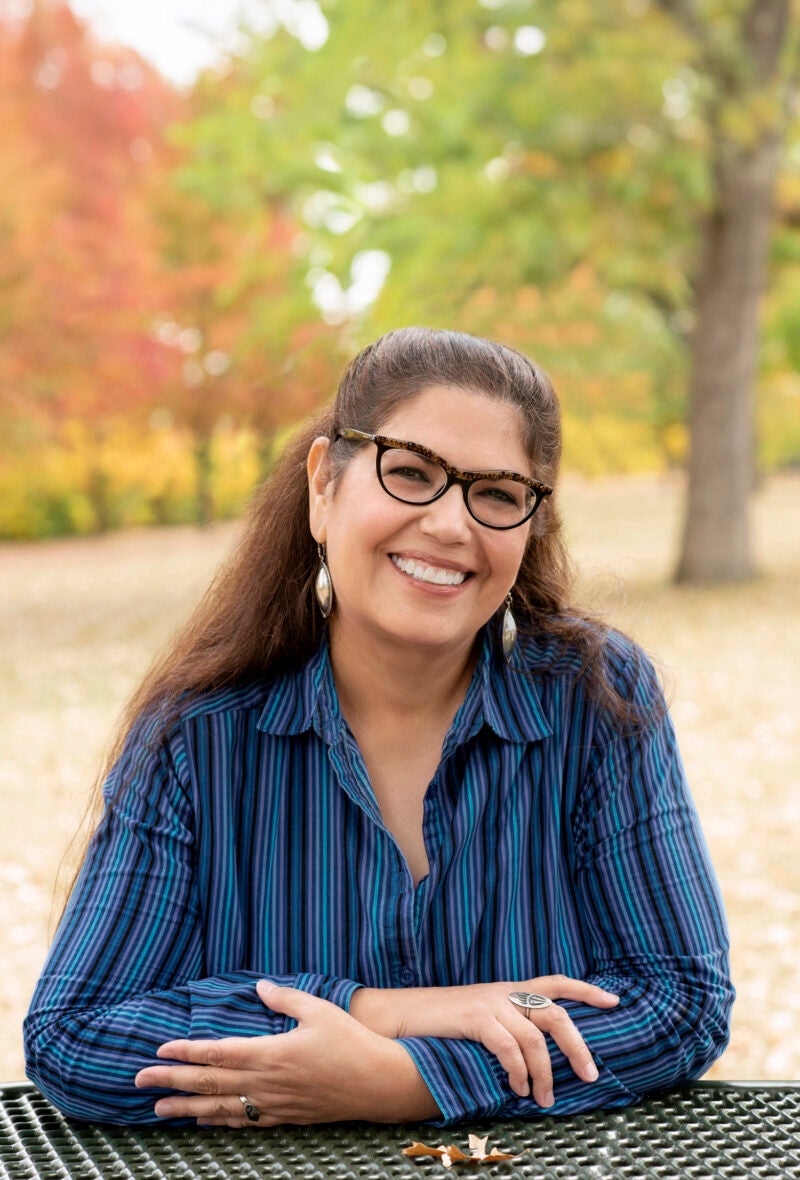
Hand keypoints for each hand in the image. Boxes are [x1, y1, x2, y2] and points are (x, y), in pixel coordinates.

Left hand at [134, 981, 438, 1126]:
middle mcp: (265, 1083)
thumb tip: (259, 986)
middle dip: (171, 1081)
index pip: (217, 1054)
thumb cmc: (351, 1042)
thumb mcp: (318, 1010)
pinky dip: (218, 1121)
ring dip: (186, 1107)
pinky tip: (203, 1120)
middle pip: (209, 1084)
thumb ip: (285, 998)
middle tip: (138, 1082)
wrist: (378, 1083)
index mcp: (270, 1053)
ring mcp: (273, 1104)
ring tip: (159, 1109)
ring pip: (220, 1109)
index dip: (186, 1051)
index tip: (159, 1049)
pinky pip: (243, 1122)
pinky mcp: (285, 1117)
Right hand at [350, 975, 618, 1107]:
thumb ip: (507, 1027)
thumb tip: (536, 1058)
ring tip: (544, 1099)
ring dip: (545, 1074)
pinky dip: (518, 1071)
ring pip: (535, 1038)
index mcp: (509, 990)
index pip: (556, 982)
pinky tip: (517, 1088)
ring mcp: (491, 1002)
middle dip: (578, 1046)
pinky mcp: (475, 1016)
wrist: (401, 1013)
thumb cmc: (441, 1024)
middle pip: (556, 1014)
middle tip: (591, 1075)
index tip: (614, 1001)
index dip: (586, 990)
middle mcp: (505, 992)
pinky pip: (509, 1047)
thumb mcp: (480, 1018)